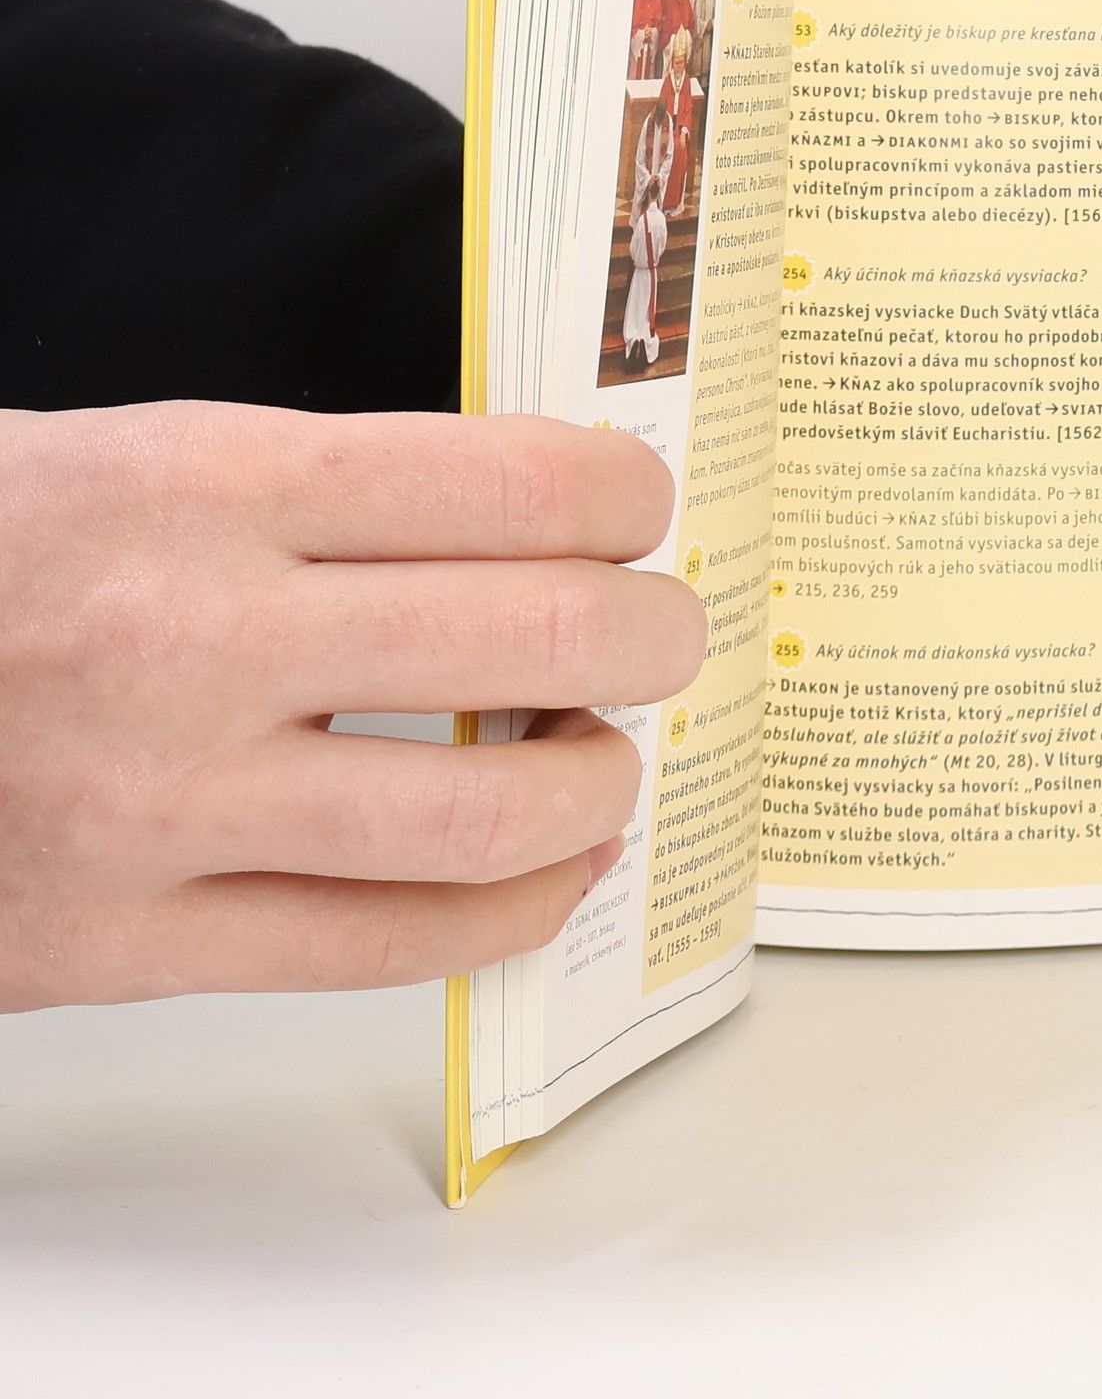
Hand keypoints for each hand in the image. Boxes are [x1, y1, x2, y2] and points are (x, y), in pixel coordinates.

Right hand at [0, 402, 705, 1008]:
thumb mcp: (127, 461)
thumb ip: (319, 493)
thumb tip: (532, 520)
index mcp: (197, 483)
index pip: (505, 483)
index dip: (622, 497)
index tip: (640, 509)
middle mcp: (193, 639)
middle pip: (534, 638)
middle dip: (653, 633)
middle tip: (665, 630)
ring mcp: (162, 806)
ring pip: (483, 817)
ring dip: (599, 780)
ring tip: (606, 751)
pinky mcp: (126, 943)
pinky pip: (386, 950)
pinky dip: (512, 910)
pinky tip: (553, 865)